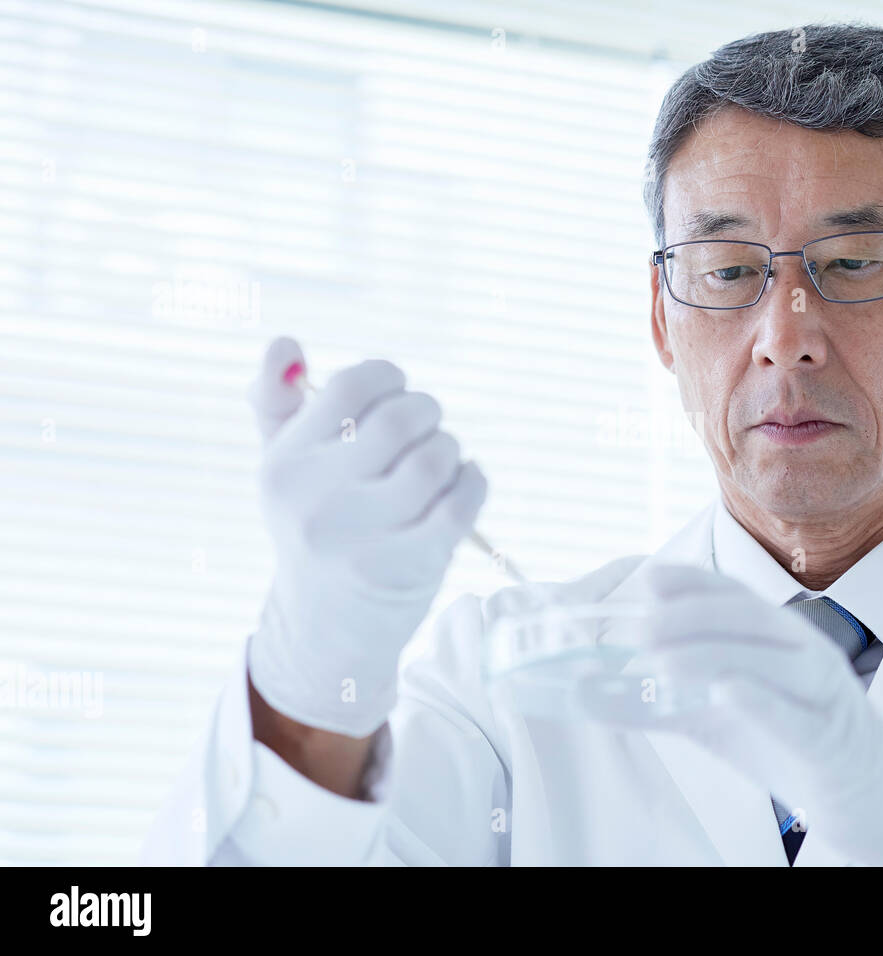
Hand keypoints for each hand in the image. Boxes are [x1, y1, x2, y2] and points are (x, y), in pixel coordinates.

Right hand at [245, 337, 487, 736]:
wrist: (325, 626)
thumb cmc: (314, 524)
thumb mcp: (283, 466)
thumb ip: (276, 401)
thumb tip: (285, 343)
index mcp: (285, 463)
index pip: (348, 387)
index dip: (386, 377)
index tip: (396, 390)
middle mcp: (316, 499)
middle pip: (398, 421)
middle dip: (426, 412)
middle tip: (426, 426)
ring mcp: (362, 537)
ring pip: (433, 461)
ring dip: (449, 450)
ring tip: (441, 460)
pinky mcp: (408, 566)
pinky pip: (461, 504)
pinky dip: (473, 482)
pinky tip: (463, 482)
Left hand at [576, 563, 882, 865]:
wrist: (871, 794)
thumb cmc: (791, 742)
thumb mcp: (717, 719)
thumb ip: (658, 703)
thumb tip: (587, 694)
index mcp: (777, 638)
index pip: (735, 596)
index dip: (694, 583)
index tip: (650, 579)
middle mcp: (805, 653)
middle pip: (751, 618)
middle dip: (692, 616)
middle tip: (639, 630)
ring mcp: (824, 693)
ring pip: (774, 660)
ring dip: (716, 654)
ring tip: (662, 662)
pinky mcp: (833, 740)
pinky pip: (798, 715)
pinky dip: (762, 700)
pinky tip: (728, 692)